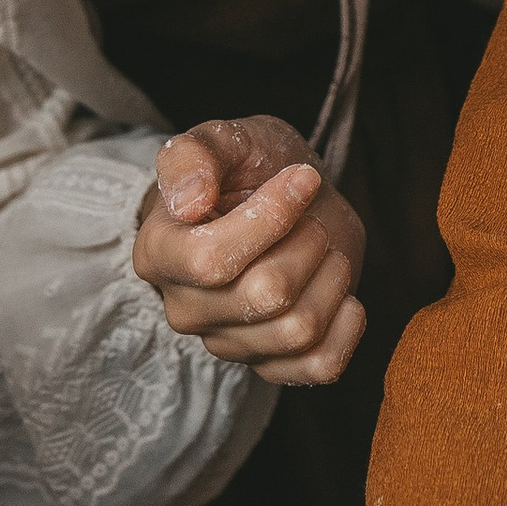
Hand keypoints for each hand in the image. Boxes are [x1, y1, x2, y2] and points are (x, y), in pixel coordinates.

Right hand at [133, 117, 366, 388]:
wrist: (286, 200)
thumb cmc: (246, 168)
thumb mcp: (221, 139)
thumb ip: (193, 156)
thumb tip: (190, 202)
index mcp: (159, 254)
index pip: (212, 260)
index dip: (271, 218)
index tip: (302, 179)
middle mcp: (185, 308)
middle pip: (267, 295)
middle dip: (309, 243)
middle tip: (311, 217)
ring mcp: (228, 343)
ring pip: (299, 329)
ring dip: (331, 276)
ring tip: (323, 247)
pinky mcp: (271, 363)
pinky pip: (319, 366)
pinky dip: (347, 328)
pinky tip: (344, 294)